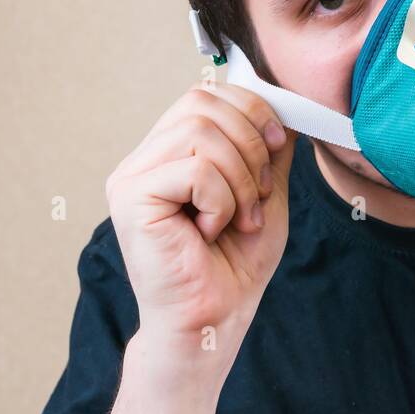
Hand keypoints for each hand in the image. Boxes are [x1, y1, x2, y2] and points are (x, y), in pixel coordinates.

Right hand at [104, 82, 296, 357]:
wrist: (214, 319)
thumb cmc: (234, 264)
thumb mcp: (264, 192)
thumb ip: (268, 149)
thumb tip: (284, 107)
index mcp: (170, 152)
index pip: (206, 94)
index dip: (251, 109)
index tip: (279, 145)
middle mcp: (144, 159)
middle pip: (202, 102)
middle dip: (251, 143)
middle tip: (261, 193)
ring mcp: (131, 177)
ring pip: (201, 134)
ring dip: (240, 178)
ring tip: (240, 219)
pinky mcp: (131, 200)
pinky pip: (194, 171)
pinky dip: (221, 201)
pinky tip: (212, 231)